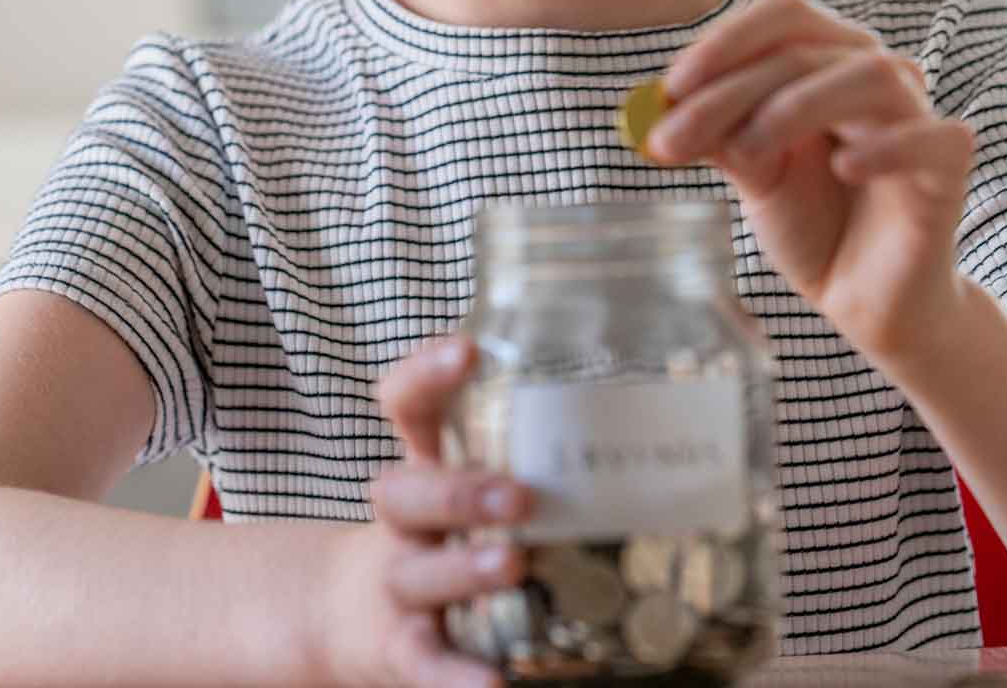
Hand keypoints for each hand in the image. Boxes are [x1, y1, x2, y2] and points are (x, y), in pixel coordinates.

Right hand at [320, 336, 532, 687]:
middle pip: (406, 491)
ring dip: (464, 568)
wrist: (349, 616)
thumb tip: (657, 426)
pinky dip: (457, 676)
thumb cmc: (439, 537)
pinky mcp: (401, 648)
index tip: (468, 351)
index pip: (408, 406)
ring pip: (418, 572)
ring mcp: (397, 584)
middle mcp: (404, 522)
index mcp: (423, 466)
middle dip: (460, 489)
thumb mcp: (462, 483)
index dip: (427, 374)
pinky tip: (493, 685)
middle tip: (521, 494)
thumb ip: (530, 455)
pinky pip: (427, 661)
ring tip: (512, 565)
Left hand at [646, 0, 975, 361]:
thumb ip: (717, 135)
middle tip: (670, 140)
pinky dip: (885, 147)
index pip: (783, 15)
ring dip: (796, 107)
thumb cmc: (812, 222)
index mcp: (828, 59)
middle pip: (806, 47)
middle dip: (729, 92)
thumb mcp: (752, 173)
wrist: (864, 298)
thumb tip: (661, 105)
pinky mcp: (949, 164)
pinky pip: (931, 136)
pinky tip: (844, 169)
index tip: (666, 90)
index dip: (723, 44)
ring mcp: (918, 114)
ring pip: (870, 74)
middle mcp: (876, 73)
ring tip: (749, 154)